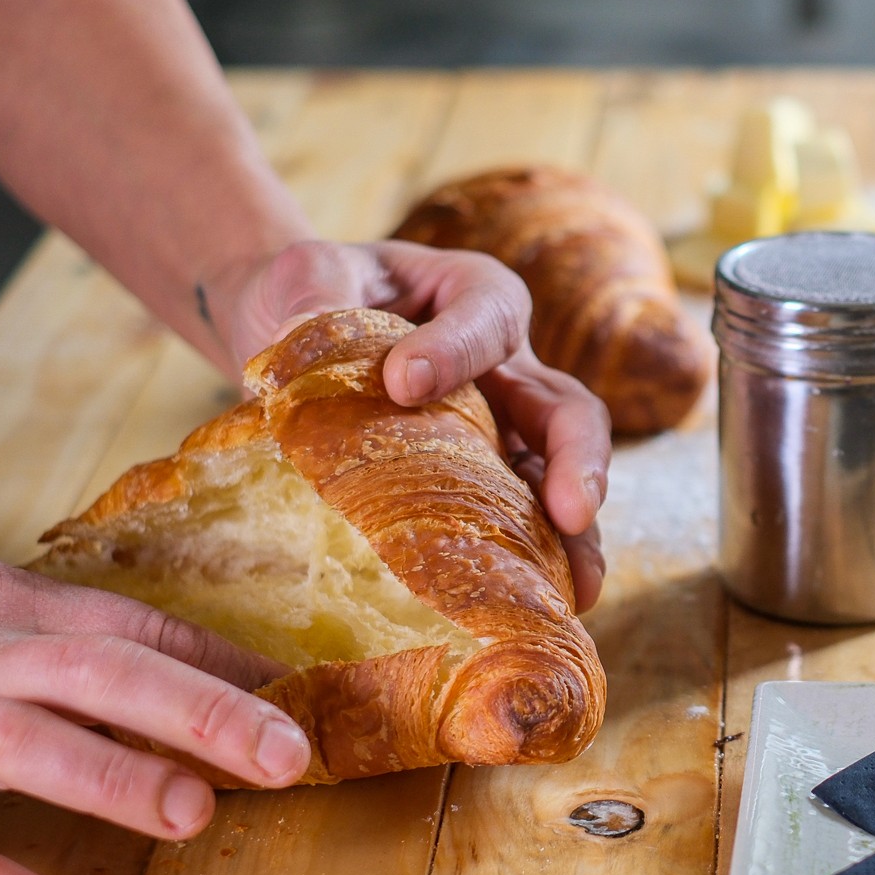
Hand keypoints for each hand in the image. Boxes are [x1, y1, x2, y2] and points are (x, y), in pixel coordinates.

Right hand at [0, 522, 306, 874]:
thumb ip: (19, 595)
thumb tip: (102, 614)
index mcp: (3, 607)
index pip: (133, 628)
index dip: (219, 663)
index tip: (300, 696)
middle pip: (100, 671)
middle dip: (200, 711)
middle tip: (287, 753)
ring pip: (22, 742)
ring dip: (110, 775)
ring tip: (192, 814)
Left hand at [209, 240, 609, 609]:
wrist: (297, 335)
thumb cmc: (314, 294)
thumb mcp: (308, 271)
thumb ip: (316, 288)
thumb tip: (306, 329)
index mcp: (476, 296)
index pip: (487, 319)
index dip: (456, 350)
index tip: (401, 383)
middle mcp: (510, 368)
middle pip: (567, 410)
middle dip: (578, 461)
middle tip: (571, 510)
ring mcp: (504, 431)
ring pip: (557, 478)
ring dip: (574, 533)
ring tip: (575, 588)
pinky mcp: (481, 484)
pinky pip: (520, 521)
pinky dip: (536, 560)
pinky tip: (542, 604)